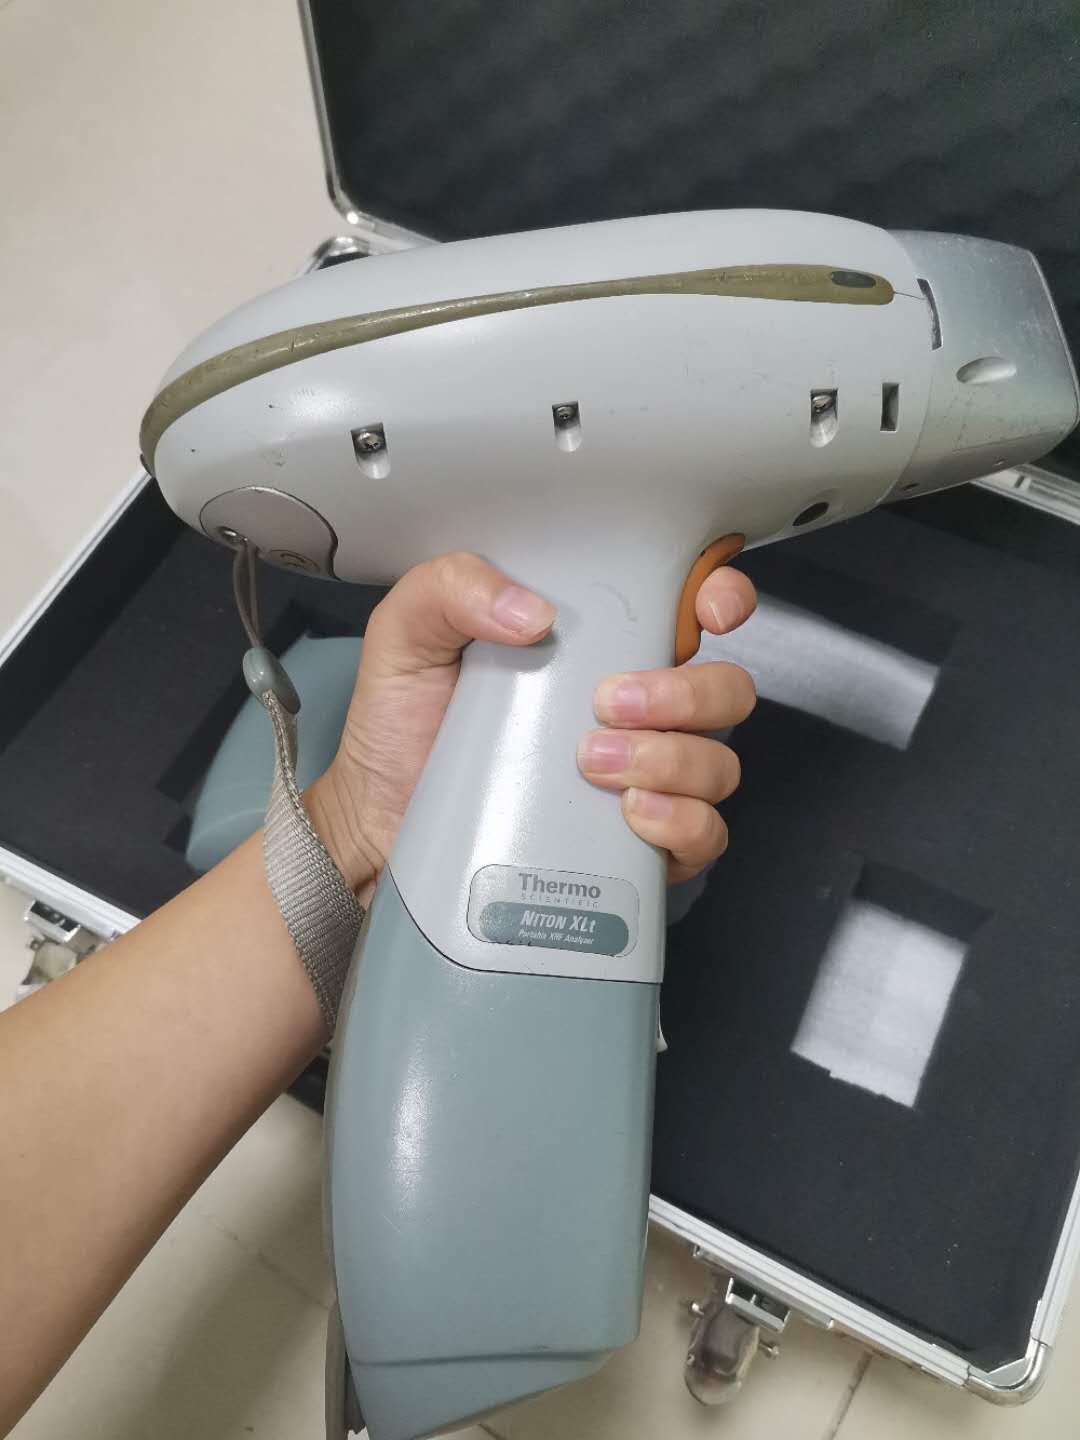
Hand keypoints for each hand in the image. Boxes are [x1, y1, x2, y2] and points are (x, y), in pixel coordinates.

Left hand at [307, 552, 755, 900]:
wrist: (378, 822)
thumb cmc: (402, 727)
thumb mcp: (409, 633)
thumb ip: (453, 588)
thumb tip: (531, 610)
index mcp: (597, 645)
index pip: (692, 608)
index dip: (721, 597)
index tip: (706, 608)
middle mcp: (635, 709)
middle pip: (724, 690)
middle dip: (686, 694)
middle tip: (608, 703)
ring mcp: (643, 779)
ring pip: (717, 763)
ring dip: (672, 759)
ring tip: (594, 763)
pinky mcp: (637, 845)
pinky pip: (703, 835)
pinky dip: (682, 822)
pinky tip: (631, 813)